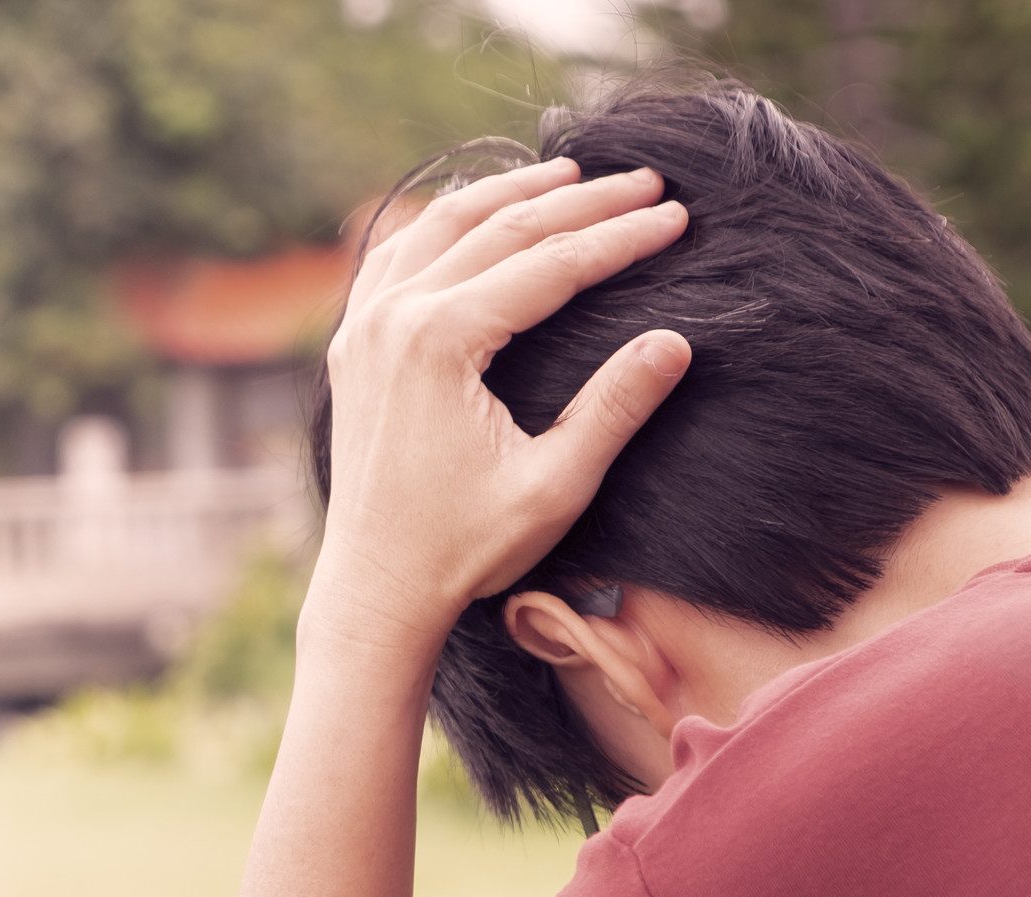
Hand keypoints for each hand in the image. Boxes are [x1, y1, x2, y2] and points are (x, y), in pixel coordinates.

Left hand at [311, 157, 691, 642]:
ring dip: (510, 193)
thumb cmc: (464, 549)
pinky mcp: (352, 346)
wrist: (376, 590)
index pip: (551, 264)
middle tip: (646, 180)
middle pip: (500, 228)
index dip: (622, 237)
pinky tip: (477, 214)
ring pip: (441, 225)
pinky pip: (396, 255)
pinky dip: (444, 223)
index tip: (678, 216)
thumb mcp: (555, 485)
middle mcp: (393, 317)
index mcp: (441, 342)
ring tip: (570, 172)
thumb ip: (614, 408)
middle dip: (581, 199)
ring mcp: (363, 327)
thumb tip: (676, 342)